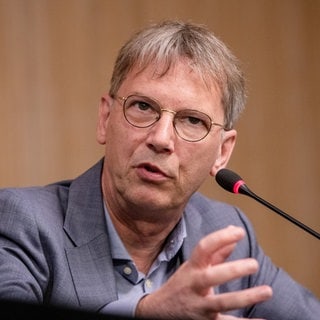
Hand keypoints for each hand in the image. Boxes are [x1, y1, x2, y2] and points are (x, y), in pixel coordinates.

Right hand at [135, 225, 271, 318]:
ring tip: (267, 291)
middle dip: (233, 270)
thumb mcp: (194, 266)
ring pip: (222, 302)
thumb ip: (215, 251)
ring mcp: (200, 305)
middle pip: (212, 276)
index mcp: (193, 267)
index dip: (221, 238)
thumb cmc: (183, 284)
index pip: (204, 248)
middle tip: (254, 264)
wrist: (160, 311)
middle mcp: (195, 285)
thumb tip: (231, 231)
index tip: (239, 232)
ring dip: (245, 297)